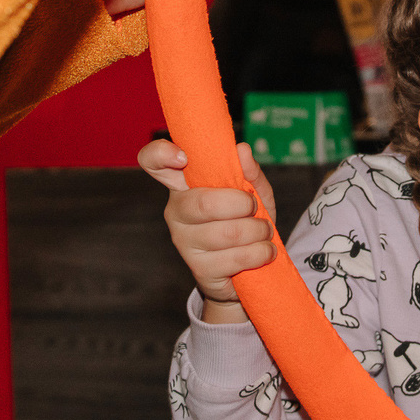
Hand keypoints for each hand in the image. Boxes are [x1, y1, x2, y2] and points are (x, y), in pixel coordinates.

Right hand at [142, 139, 275, 322]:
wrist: (249, 267)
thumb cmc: (246, 221)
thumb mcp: (254, 192)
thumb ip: (249, 172)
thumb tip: (242, 150)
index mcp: (184, 184)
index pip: (154, 162)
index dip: (161, 154)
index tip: (183, 157)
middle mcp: (176, 211)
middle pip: (204, 204)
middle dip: (243, 205)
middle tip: (254, 207)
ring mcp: (184, 242)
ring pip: (227, 233)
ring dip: (257, 231)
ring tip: (265, 231)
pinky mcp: (199, 269)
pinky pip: (235, 258)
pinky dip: (260, 252)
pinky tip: (265, 250)